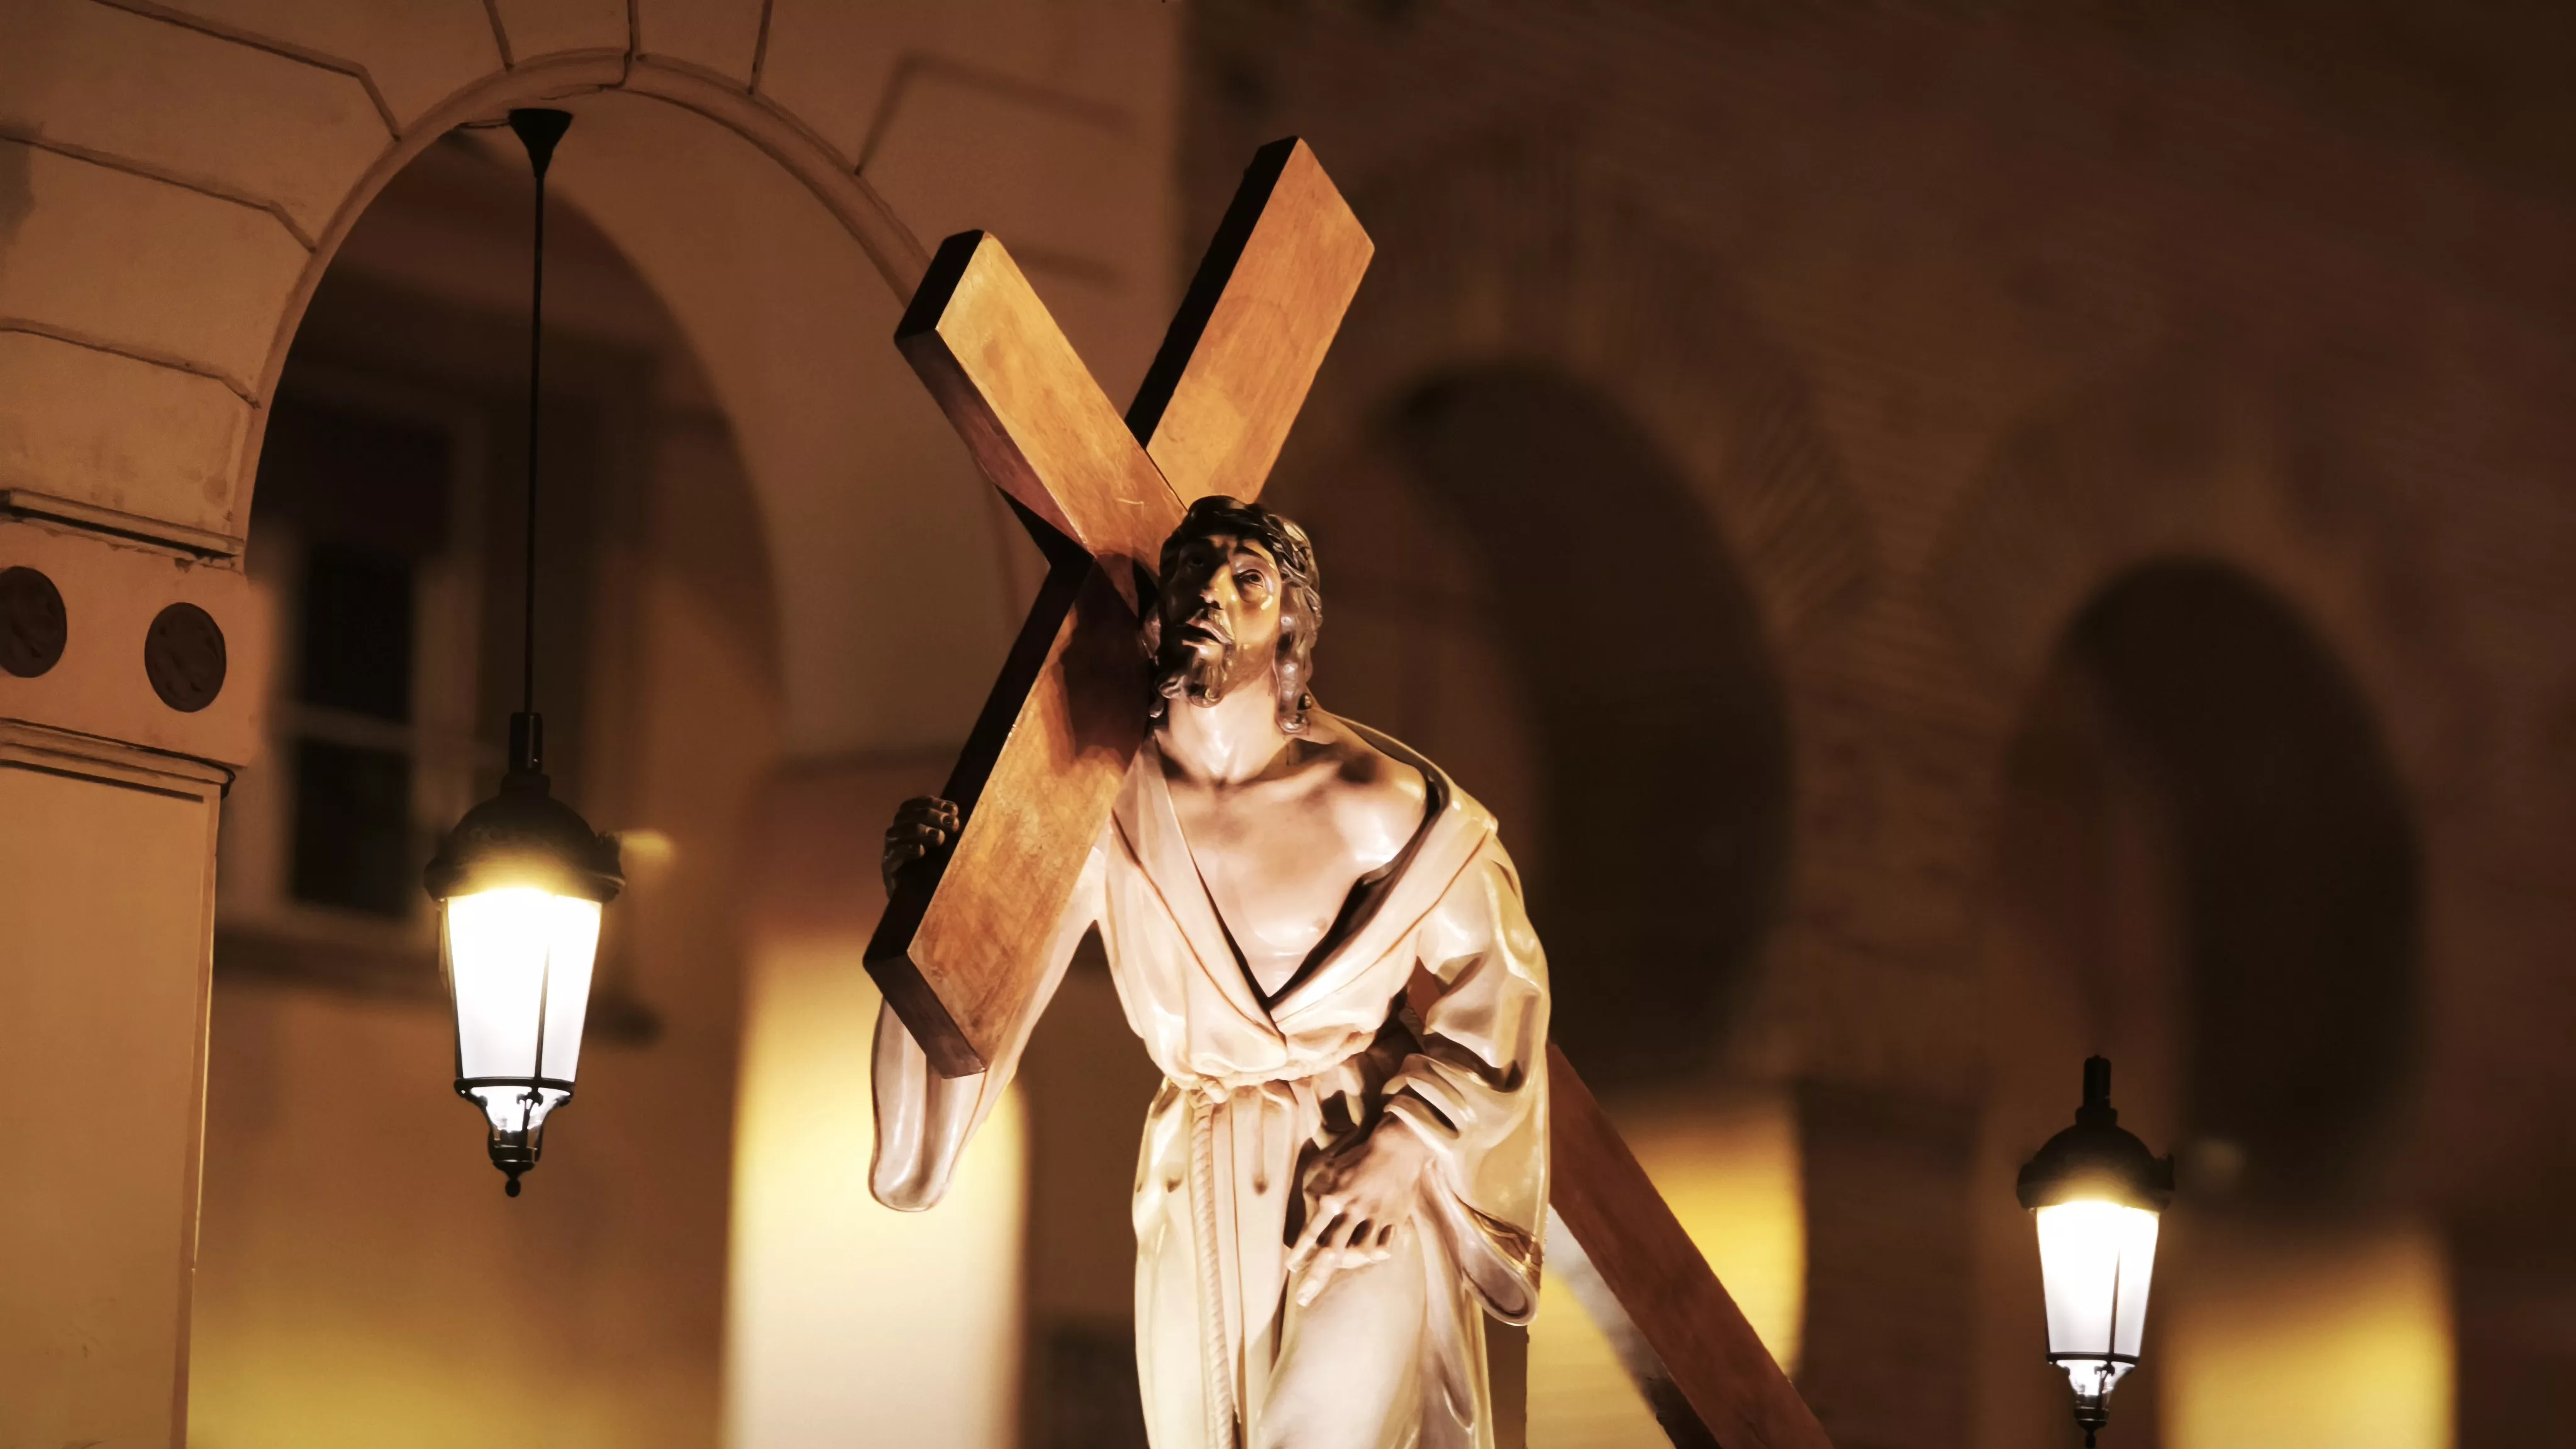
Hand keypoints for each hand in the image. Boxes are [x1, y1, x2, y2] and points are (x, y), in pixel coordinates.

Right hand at [882, 796, 960, 894]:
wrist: (920, 901)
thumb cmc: (936, 869)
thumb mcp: (944, 846)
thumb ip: (948, 830)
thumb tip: (960, 816)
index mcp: (907, 823)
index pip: (914, 804)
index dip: (932, 803)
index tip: (954, 809)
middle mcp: (896, 833)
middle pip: (906, 815)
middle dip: (930, 815)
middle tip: (951, 824)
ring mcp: (890, 850)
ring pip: (898, 831)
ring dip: (920, 830)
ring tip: (939, 837)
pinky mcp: (888, 867)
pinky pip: (893, 854)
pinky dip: (907, 849)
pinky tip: (921, 850)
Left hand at [1286, 1115, 1431, 1306]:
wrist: (1397, 1147)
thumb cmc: (1359, 1156)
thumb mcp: (1332, 1168)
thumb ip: (1319, 1191)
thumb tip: (1309, 1209)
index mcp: (1334, 1199)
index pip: (1312, 1233)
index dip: (1300, 1253)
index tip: (1291, 1268)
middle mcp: (1352, 1211)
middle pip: (1332, 1253)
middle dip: (1315, 1278)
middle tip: (1302, 1298)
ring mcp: (1375, 1217)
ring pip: (1360, 1253)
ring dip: (1351, 1263)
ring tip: (1346, 1265)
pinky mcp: (1394, 1219)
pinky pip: (1384, 1246)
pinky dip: (1376, 1252)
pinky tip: (1370, 1254)